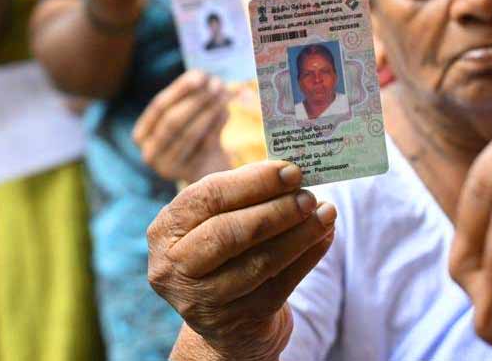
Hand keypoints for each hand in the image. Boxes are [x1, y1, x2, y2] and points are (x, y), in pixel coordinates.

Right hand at [134, 70, 232, 181]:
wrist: (207, 167)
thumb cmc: (194, 131)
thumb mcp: (188, 110)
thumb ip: (191, 91)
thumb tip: (202, 76)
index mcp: (141, 135)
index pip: (158, 107)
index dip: (179, 90)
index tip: (201, 75)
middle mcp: (149, 153)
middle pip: (172, 121)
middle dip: (196, 100)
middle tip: (217, 85)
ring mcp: (167, 168)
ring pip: (189, 134)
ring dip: (209, 111)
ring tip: (224, 95)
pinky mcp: (188, 174)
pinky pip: (204, 146)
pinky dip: (216, 126)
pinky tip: (226, 111)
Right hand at [146, 161, 336, 360]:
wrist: (224, 317)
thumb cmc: (222, 251)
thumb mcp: (213, 222)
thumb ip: (242, 196)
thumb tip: (289, 172)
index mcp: (164, 232)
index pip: (207, 198)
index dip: (252, 181)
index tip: (290, 171)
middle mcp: (175, 268)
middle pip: (228, 233)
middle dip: (275, 210)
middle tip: (309, 196)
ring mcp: (203, 299)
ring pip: (259, 262)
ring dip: (299, 234)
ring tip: (326, 214)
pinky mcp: (236, 321)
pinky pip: (280, 285)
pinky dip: (306, 257)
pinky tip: (324, 238)